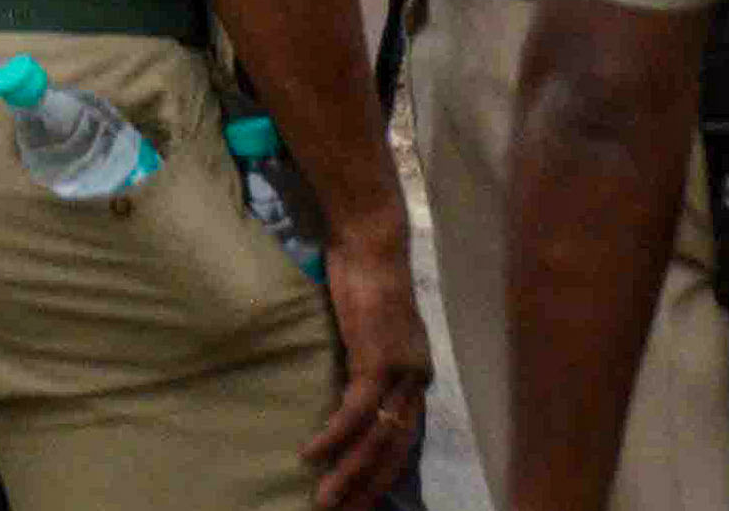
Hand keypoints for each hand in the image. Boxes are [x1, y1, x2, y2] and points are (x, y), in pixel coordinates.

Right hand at [303, 218, 433, 510]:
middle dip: (370, 485)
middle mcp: (416, 381)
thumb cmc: (363, 276)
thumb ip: (364, 359)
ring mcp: (400, 373)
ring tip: (325, 499)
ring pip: (378, 439)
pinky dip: (334, 436)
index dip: (384, 470)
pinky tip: (312, 454)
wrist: (370, 243)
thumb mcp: (367, 328)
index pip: (405, 437)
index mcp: (415, 375)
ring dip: (349, 472)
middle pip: (397, 450)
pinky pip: (355, 412)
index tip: (361, 495)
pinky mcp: (377, 361)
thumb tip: (346, 383)